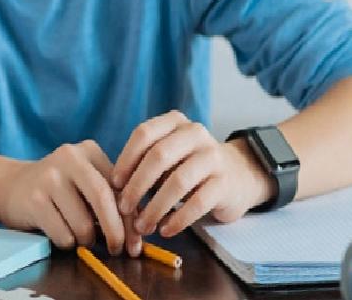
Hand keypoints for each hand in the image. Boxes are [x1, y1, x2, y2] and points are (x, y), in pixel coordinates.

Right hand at [0, 140, 138, 254]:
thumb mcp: (86, 183)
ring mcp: (48, 177)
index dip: (131, 220)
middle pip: (104, 200)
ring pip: (83, 224)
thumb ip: (112, 198)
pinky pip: (63, 235)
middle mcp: (69, 157)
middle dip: (115, 232)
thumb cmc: (60, 191)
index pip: (120, 189)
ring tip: (78, 236)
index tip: (137, 243)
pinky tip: (59, 231)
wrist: (11, 186)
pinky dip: (67, 242)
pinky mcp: (33, 199)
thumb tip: (141, 229)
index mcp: (89, 151)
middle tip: (117, 250)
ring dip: (86, 241)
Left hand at [111, 110, 275, 237]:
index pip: (144, 134)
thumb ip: (143, 163)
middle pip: (159, 156)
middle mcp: (196, 133)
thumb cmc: (187, 166)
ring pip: (178, 182)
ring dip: (155, 207)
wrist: (237, 176)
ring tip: (142, 226)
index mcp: (175, 122)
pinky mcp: (225, 183)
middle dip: (137, 185)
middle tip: (124, 208)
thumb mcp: (166, 156)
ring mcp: (213, 157)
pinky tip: (165, 230)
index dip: (125, 159)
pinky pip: (197, 203)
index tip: (113, 183)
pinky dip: (178, 219)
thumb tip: (113, 188)